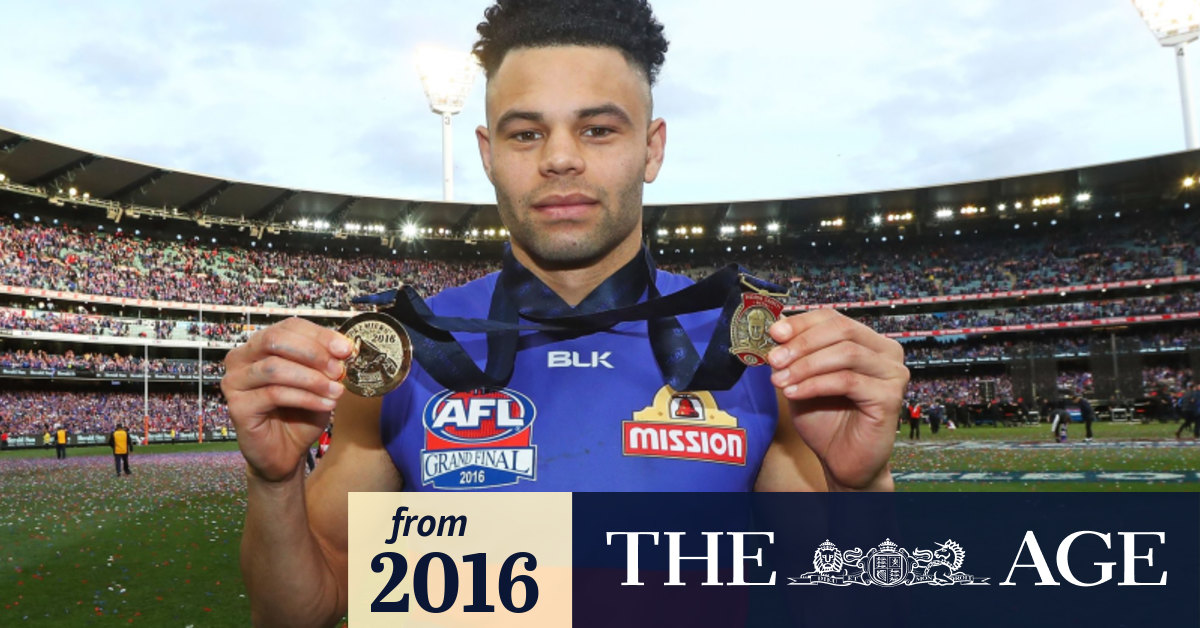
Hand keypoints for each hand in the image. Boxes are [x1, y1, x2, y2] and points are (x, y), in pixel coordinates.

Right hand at [220, 317, 353, 481]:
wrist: (286, 452)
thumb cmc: (300, 413)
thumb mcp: (320, 382)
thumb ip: (327, 363)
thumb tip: (344, 347)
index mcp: (260, 345)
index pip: (289, 326)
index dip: (319, 335)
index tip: (346, 349)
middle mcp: (241, 358)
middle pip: (276, 340)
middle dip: (313, 353)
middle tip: (338, 370)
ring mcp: (235, 382)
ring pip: (274, 368)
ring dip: (312, 379)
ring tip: (336, 391)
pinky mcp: (237, 406)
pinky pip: (274, 394)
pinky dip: (306, 398)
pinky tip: (326, 405)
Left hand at [766, 310, 907, 489]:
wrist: (841, 460)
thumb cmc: (825, 418)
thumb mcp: (802, 378)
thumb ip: (794, 352)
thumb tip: (776, 324)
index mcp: (868, 341)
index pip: (833, 318)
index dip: (801, 323)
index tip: (774, 333)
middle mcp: (886, 353)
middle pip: (842, 330)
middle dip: (802, 342)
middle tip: (774, 359)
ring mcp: (892, 374)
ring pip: (845, 353)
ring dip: (806, 365)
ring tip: (780, 380)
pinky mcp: (890, 397)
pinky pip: (848, 381)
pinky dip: (815, 384)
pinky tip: (794, 393)